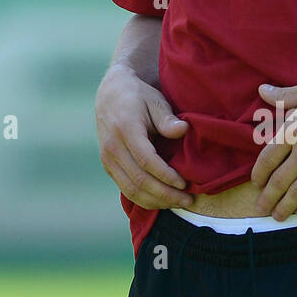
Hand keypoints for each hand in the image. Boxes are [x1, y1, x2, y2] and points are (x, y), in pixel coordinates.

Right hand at [95, 67, 193, 208]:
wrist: (111, 93)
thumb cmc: (138, 97)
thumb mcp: (155, 101)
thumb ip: (167, 118)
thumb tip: (183, 130)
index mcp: (125, 129)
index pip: (146, 161)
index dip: (166, 176)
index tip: (185, 184)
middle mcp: (112, 147)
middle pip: (139, 180)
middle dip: (166, 194)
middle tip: (189, 200)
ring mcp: (107, 159)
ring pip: (131, 190)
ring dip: (156, 201)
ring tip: (178, 203)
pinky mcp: (108, 166)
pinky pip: (126, 189)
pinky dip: (145, 199)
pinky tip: (163, 200)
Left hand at [251, 77, 296, 219]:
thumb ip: (284, 95)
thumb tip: (261, 90)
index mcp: (293, 130)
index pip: (267, 158)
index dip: (259, 174)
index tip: (256, 183)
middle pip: (279, 181)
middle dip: (267, 198)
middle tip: (260, 208)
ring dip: (284, 207)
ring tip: (276, 217)